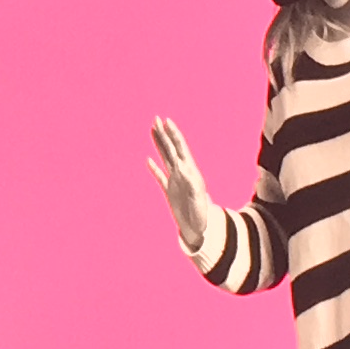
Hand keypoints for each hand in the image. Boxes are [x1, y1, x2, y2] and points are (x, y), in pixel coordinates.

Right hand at [146, 117, 223, 261]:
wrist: (201, 230)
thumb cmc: (201, 216)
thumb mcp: (198, 200)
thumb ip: (191, 184)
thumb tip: (182, 168)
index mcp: (190, 173)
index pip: (180, 149)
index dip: (174, 135)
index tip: (167, 122)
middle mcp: (183, 174)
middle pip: (172, 150)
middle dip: (164, 134)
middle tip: (156, 118)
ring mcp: (175, 182)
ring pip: (165, 159)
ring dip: (159, 145)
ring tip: (153, 132)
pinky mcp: (170, 192)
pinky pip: (160, 177)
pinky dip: (154, 168)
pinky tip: (147, 160)